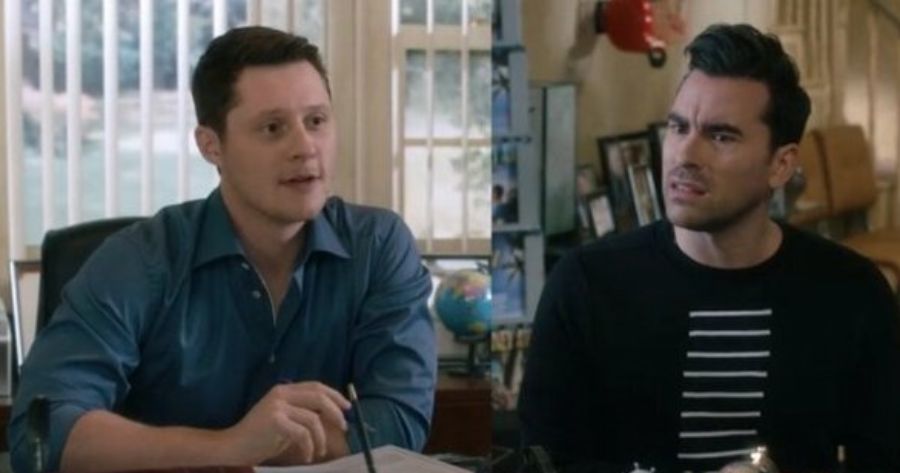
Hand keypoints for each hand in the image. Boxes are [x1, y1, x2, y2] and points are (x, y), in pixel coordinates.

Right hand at [222, 382, 350, 464]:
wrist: (234, 446)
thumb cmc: (261, 437)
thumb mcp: (286, 420)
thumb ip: (304, 413)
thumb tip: (333, 415)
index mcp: (285, 390)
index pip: (316, 386)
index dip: (334, 395)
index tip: (347, 407)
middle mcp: (281, 393)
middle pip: (318, 397)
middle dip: (335, 412)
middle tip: (343, 427)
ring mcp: (277, 406)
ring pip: (312, 419)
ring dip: (321, 438)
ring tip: (319, 451)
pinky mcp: (274, 420)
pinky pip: (302, 433)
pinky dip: (309, 447)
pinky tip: (307, 456)